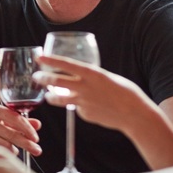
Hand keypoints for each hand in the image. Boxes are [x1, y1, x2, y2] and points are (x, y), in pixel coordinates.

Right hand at [0, 99, 41, 155]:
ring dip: (12, 149)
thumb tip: (37, 125)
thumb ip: (15, 119)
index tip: (36, 137)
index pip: (13, 117)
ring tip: (17, 152)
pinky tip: (3, 154)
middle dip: (25, 143)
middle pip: (8, 132)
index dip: (27, 127)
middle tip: (37, 150)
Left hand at [32, 54, 155, 133]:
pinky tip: (88, 107)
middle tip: (36, 76)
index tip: (40, 57)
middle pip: (56, 81)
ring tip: (48, 95)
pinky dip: (78, 106)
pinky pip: (76, 108)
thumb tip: (82, 77)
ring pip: (58, 99)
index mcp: (93, 74)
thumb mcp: (109, 78)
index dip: (51, 60)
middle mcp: (85, 87)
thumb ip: (93, 78)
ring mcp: (83, 102)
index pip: (67, 64)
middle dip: (42, 78)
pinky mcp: (84, 114)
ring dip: (50, 96)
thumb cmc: (126, 93)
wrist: (135, 115)